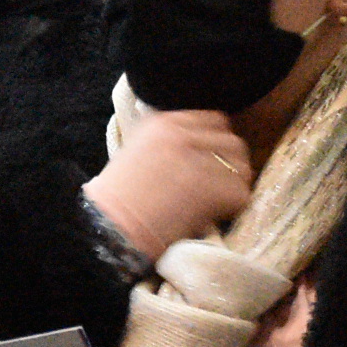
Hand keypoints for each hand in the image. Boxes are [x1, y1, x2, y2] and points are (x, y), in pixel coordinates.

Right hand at [81, 108, 251, 260]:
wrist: (106, 226)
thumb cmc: (116, 199)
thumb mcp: (138, 152)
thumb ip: (169, 144)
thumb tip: (199, 149)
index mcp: (164, 122)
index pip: (213, 120)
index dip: (215, 145)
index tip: (210, 162)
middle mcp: (182, 134)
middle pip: (230, 141)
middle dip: (228, 163)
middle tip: (219, 185)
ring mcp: (197, 160)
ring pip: (240, 166)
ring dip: (233, 184)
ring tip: (218, 201)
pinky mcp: (208, 188)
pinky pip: (240, 193)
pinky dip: (232, 207)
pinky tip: (215, 215)